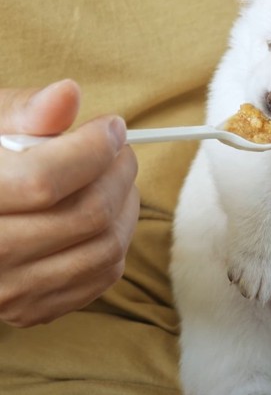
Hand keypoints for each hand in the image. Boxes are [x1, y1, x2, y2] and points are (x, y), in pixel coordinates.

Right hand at [0, 79, 138, 326]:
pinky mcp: (31, 309)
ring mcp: (7, 291)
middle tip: (121, 150)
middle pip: (86, 216)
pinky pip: (102, 276)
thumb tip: (68, 93)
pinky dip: (117, 239)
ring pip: (104, 249)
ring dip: (127, 205)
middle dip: (120, 172)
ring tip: (116, 177)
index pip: (44, 180)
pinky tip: (105, 213)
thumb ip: (26, 111)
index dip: (93, 147)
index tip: (112, 127)